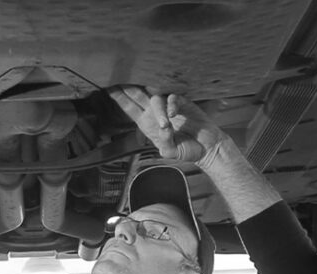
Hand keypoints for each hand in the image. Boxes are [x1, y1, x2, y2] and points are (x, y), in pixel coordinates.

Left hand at [108, 86, 225, 163]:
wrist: (207, 148)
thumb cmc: (187, 150)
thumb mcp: (171, 152)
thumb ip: (165, 143)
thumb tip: (164, 128)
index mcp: (147, 123)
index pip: (130, 107)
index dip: (120, 98)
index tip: (109, 88)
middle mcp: (155, 113)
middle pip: (138, 96)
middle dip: (129, 88)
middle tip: (120, 79)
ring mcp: (168, 107)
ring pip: (156, 98)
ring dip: (158, 109)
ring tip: (165, 125)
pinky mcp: (183, 104)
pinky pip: (173, 98)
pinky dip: (171, 105)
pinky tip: (174, 115)